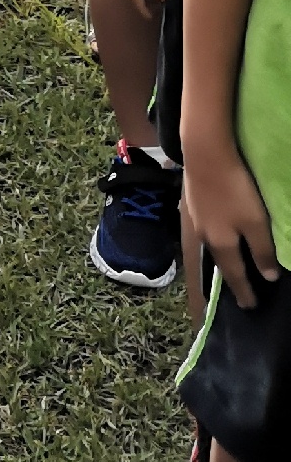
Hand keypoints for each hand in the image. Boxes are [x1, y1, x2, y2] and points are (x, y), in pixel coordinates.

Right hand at [185, 146, 279, 306]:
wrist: (205, 154)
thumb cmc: (234, 190)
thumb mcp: (256, 222)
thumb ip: (262, 250)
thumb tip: (268, 276)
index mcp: (221, 244)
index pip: (235, 275)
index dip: (244, 291)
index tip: (250, 306)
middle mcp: (205, 236)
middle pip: (220, 263)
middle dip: (230, 279)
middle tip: (239, 292)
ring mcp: (196, 219)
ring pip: (212, 247)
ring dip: (221, 260)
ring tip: (229, 266)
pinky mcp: (193, 203)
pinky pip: (206, 231)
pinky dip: (215, 241)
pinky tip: (217, 236)